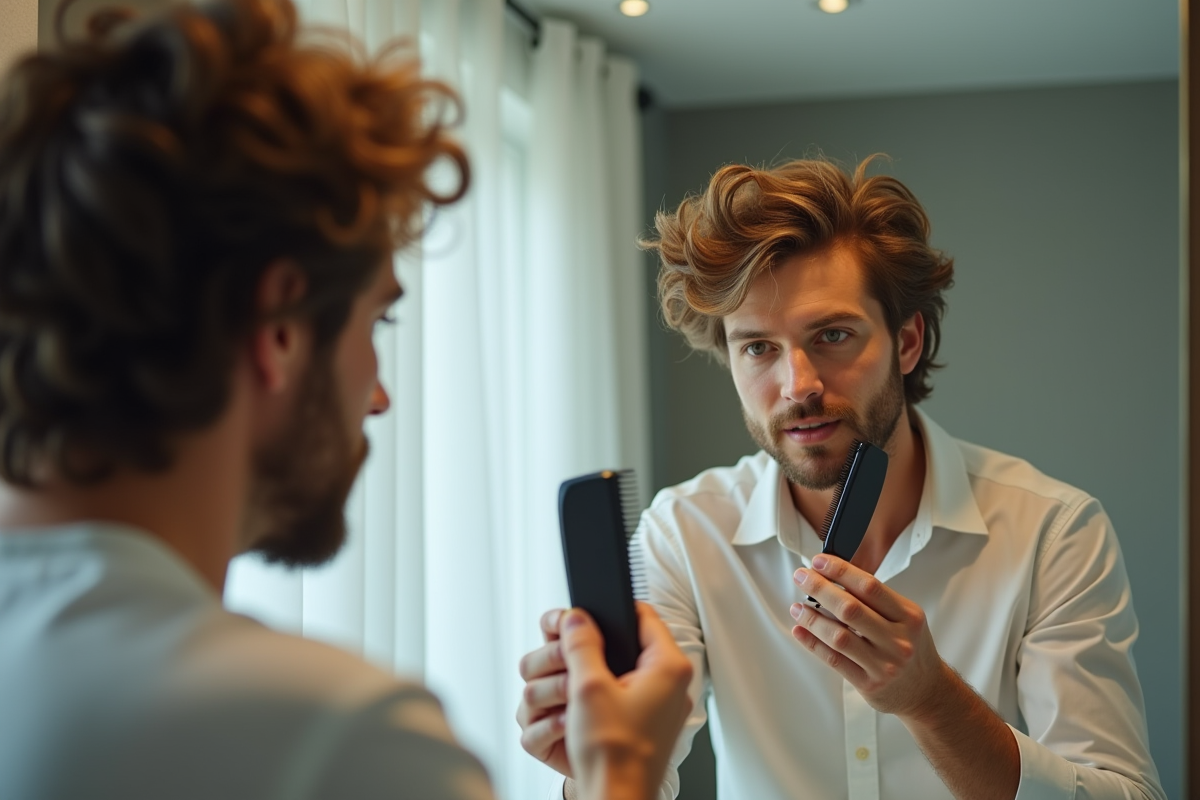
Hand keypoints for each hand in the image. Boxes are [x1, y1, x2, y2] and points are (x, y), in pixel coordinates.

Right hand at [517, 603, 693, 798]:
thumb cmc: (613, 754)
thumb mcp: (590, 688)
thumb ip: (581, 644)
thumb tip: (575, 618)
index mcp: (666, 667)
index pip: (641, 615)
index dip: (607, 613)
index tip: (580, 616)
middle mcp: (665, 684)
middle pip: (615, 645)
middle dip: (578, 657)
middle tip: (564, 667)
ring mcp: (651, 707)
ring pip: (602, 674)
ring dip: (573, 687)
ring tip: (568, 706)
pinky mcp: (634, 726)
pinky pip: (603, 702)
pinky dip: (581, 710)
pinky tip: (573, 726)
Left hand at [790, 554, 946, 718]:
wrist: (926, 690)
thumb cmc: (911, 648)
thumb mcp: (906, 619)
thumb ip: (877, 601)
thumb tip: (834, 577)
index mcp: (908, 617)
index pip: (870, 587)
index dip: (841, 571)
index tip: (819, 562)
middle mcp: (898, 640)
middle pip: (851, 609)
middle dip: (820, 589)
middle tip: (801, 577)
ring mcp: (884, 664)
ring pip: (839, 637)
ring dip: (812, 619)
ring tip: (797, 607)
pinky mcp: (869, 684)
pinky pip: (835, 660)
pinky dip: (813, 643)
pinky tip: (800, 630)